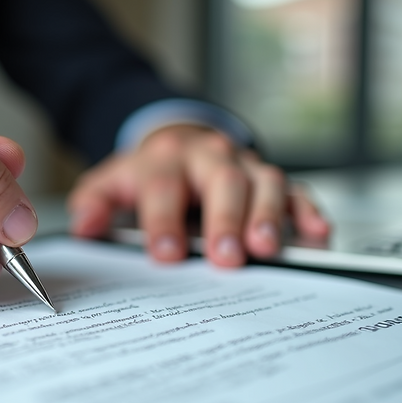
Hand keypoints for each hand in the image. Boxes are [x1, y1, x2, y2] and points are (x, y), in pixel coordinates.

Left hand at [67, 124, 329, 265]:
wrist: (179, 146)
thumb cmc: (147, 177)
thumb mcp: (110, 184)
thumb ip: (93, 204)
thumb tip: (85, 226)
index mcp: (165, 160)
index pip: (163, 186)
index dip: (163, 220)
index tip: (164, 254)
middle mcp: (210, 158)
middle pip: (222, 181)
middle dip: (224, 219)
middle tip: (226, 256)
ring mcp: (246, 167)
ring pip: (265, 182)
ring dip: (268, 216)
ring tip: (268, 249)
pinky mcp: (275, 183)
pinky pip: (298, 193)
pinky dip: (308, 213)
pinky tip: (317, 236)